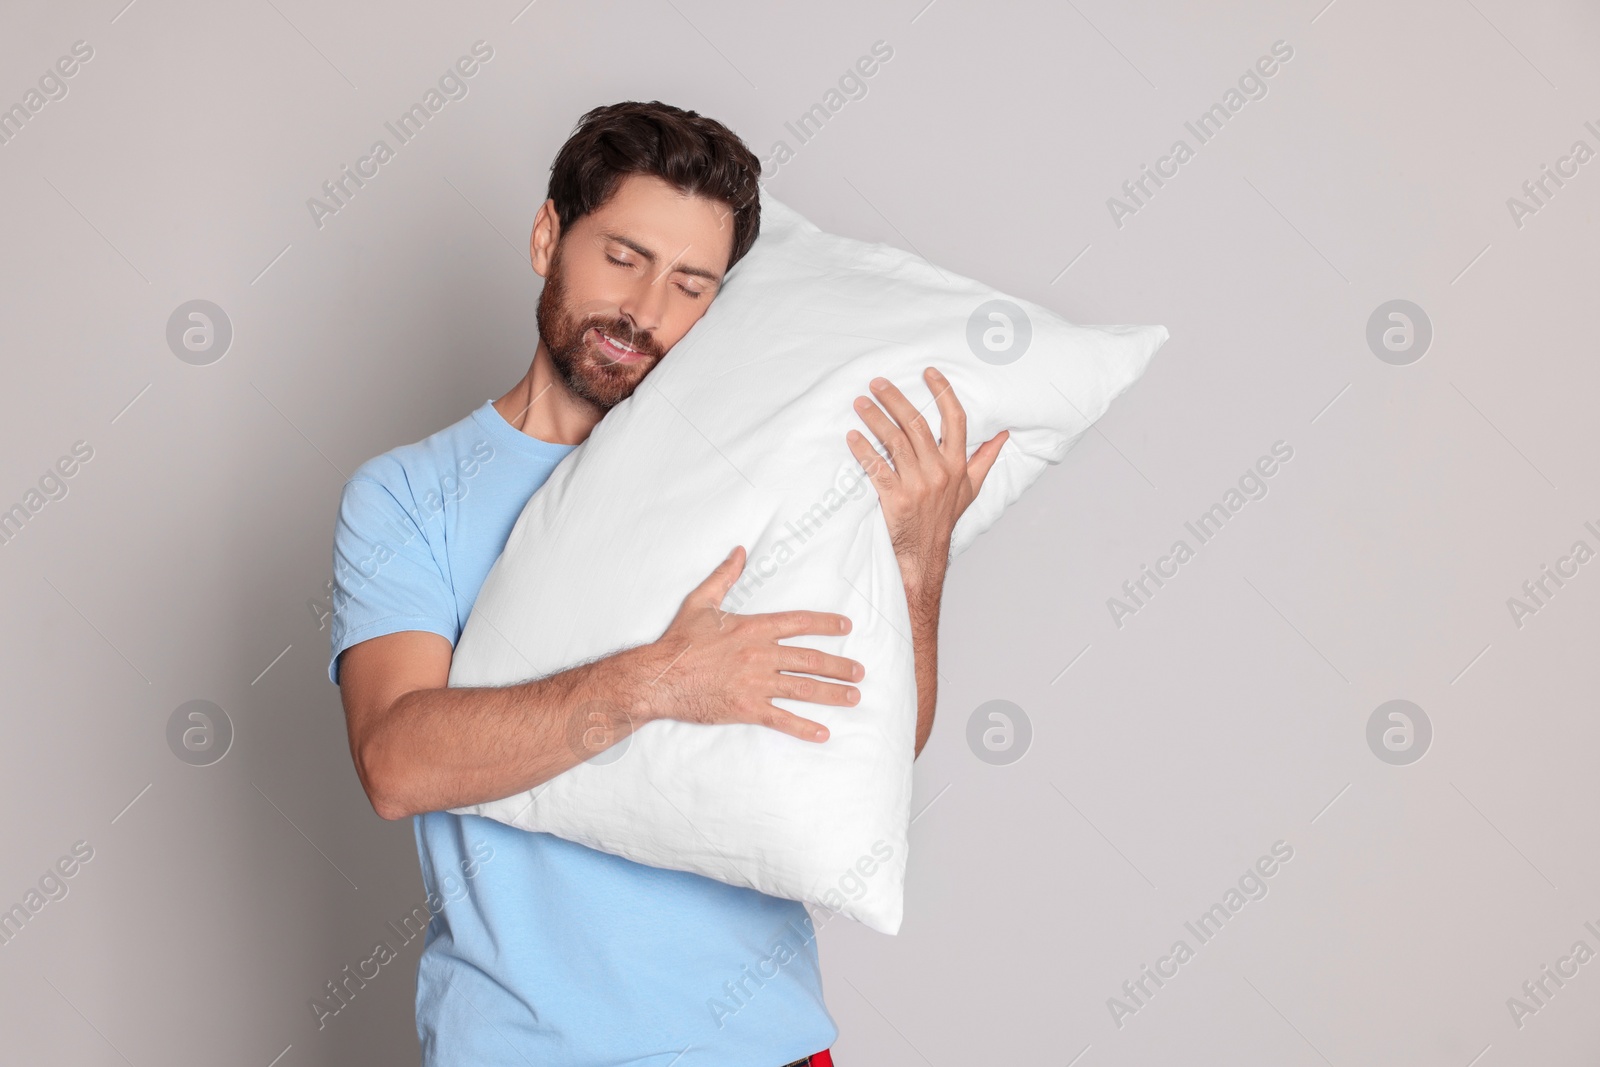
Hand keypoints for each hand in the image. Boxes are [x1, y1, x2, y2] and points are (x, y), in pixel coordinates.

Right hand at [644, 547, 864, 741]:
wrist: (660, 676)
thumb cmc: (679, 640)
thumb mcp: (701, 601)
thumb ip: (724, 576)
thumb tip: (740, 552)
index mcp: (753, 628)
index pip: (799, 623)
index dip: (826, 624)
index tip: (846, 626)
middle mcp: (760, 655)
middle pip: (810, 659)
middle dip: (839, 665)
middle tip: (860, 671)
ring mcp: (755, 683)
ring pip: (803, 689)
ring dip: (832, 693)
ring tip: (854, 696)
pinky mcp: (746, 708)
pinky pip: (781, 719)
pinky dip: (804, 727)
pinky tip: (823, 733)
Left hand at [846, 367, 1008, 589]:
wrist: (925, 553)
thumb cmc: (945, 517)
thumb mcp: (971, 488)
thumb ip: (985, 458)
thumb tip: (1003, 435)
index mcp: (957, 465)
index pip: (955, 419)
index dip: (943, 393)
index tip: (928, 372)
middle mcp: (939, 472)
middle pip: (917, 425)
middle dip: (896, 399)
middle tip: (878, 382)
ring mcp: (917, 485)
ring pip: (895, 442)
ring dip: (875, 418)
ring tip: (860, 402)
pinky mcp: (895, 498)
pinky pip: (877, 468)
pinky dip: (863, 450)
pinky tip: (853, 436)